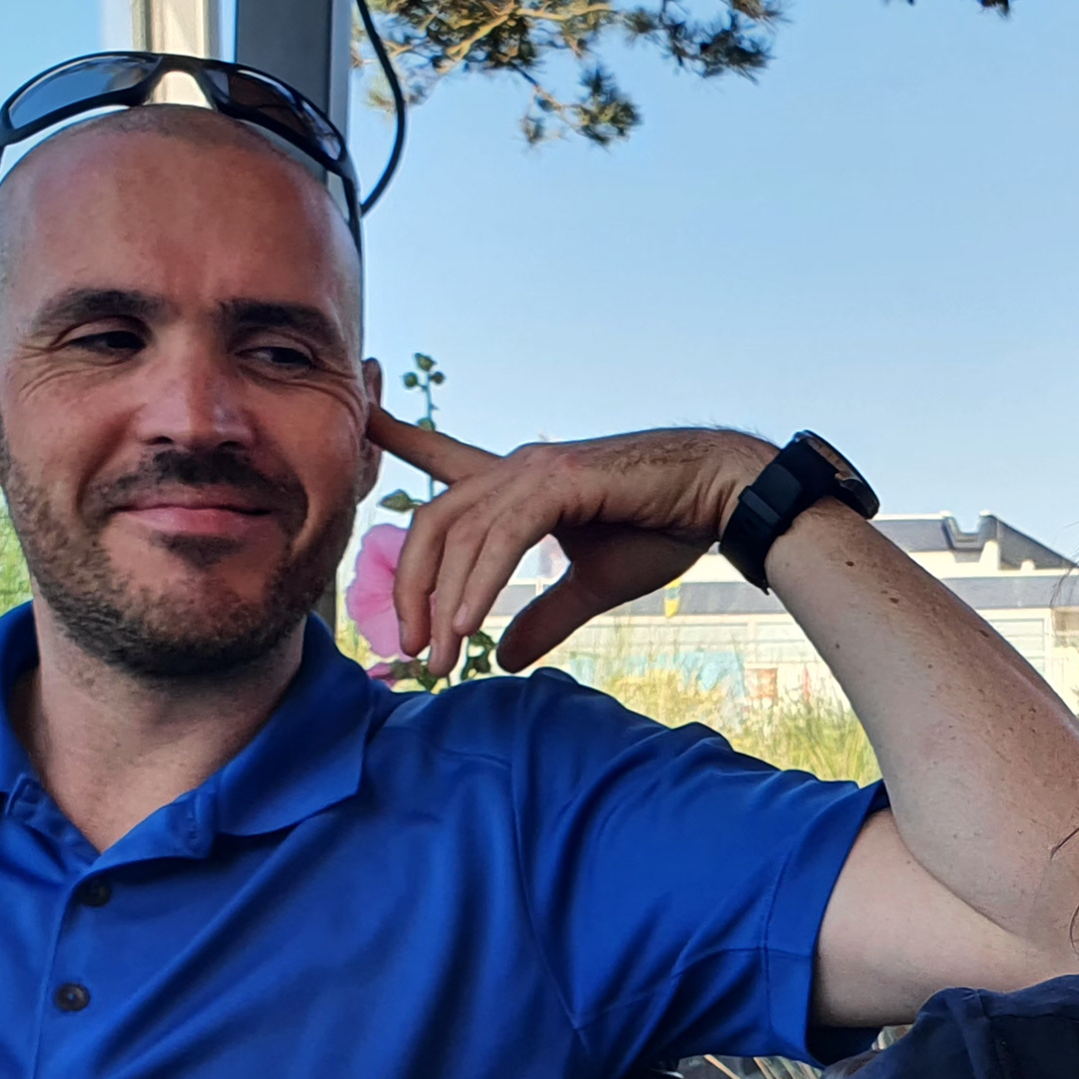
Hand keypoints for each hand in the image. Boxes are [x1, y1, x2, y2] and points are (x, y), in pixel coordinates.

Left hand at [367, 411, 776, 673]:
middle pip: (435, 522)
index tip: (360, 420)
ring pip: (463, 534)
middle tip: (412, 649)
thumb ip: (544, 618)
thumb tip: (505, 657)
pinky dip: (479, 582)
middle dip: (413, 587)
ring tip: (440, 654)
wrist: (718, 498)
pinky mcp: (561, 484)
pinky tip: (468, 623)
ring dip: (445, 600)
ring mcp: (537, 471)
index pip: (442, 457)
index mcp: (520, 484)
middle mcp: (518, 469)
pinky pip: (503, 537)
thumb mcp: (591, 586)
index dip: (398, 439)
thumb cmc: (663, 528)